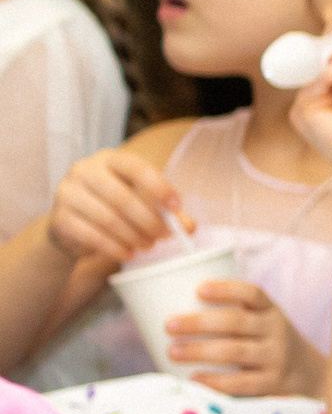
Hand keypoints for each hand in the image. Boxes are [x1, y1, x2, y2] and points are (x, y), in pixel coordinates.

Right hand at [47, 147, 188, 265]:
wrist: (73, 226)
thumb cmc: (114, 208)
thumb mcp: (141, 203)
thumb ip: (166, 213)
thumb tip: (189, 227)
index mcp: (109, 159)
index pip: (136, 167)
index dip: (158, 187)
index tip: (176, 206)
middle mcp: (84, 170)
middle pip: (122, 197)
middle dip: (148, 220)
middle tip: (164, 236)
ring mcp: (67, 193)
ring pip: (108, 218)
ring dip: (133, 236)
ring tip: (148, 246)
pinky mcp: (59, 218)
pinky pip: (92, 235)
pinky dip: (115, 248)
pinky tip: (128, 254)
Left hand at [164, 278, 322, 396]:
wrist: (310, 377)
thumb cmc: (266, 345)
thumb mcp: (262, 324)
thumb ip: (230, 317)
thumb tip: (164, 308)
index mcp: (271, 312)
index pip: (253, 293)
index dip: (226, 289)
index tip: (199, 289)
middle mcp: (277, 332)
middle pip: (237, 322)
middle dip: (199, 322)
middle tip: (168, 325)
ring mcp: (276, 358)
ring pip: (236, 351)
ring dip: (200, 351)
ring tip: (172, 351)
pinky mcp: (273, 384)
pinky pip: (241, 382)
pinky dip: (215, 381)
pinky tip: (193, 379)